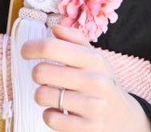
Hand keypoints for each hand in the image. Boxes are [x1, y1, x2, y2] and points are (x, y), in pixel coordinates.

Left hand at [22, 25, 150, 131]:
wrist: (125, 118)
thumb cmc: (101, 82)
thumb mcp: (94, 58)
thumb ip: (74, 40)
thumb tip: (56, 29)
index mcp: (93, 60)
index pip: (50, 47)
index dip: (30, 48)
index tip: (25, 52)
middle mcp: (95, 81)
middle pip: (40, 72)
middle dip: (37, 75)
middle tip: (46, 78)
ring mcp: (93, 107)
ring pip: (42, 96)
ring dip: (42, 96)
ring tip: (54, 96)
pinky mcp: (89, 128)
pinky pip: (50, 119)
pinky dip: (49, 115)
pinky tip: (60, 112)